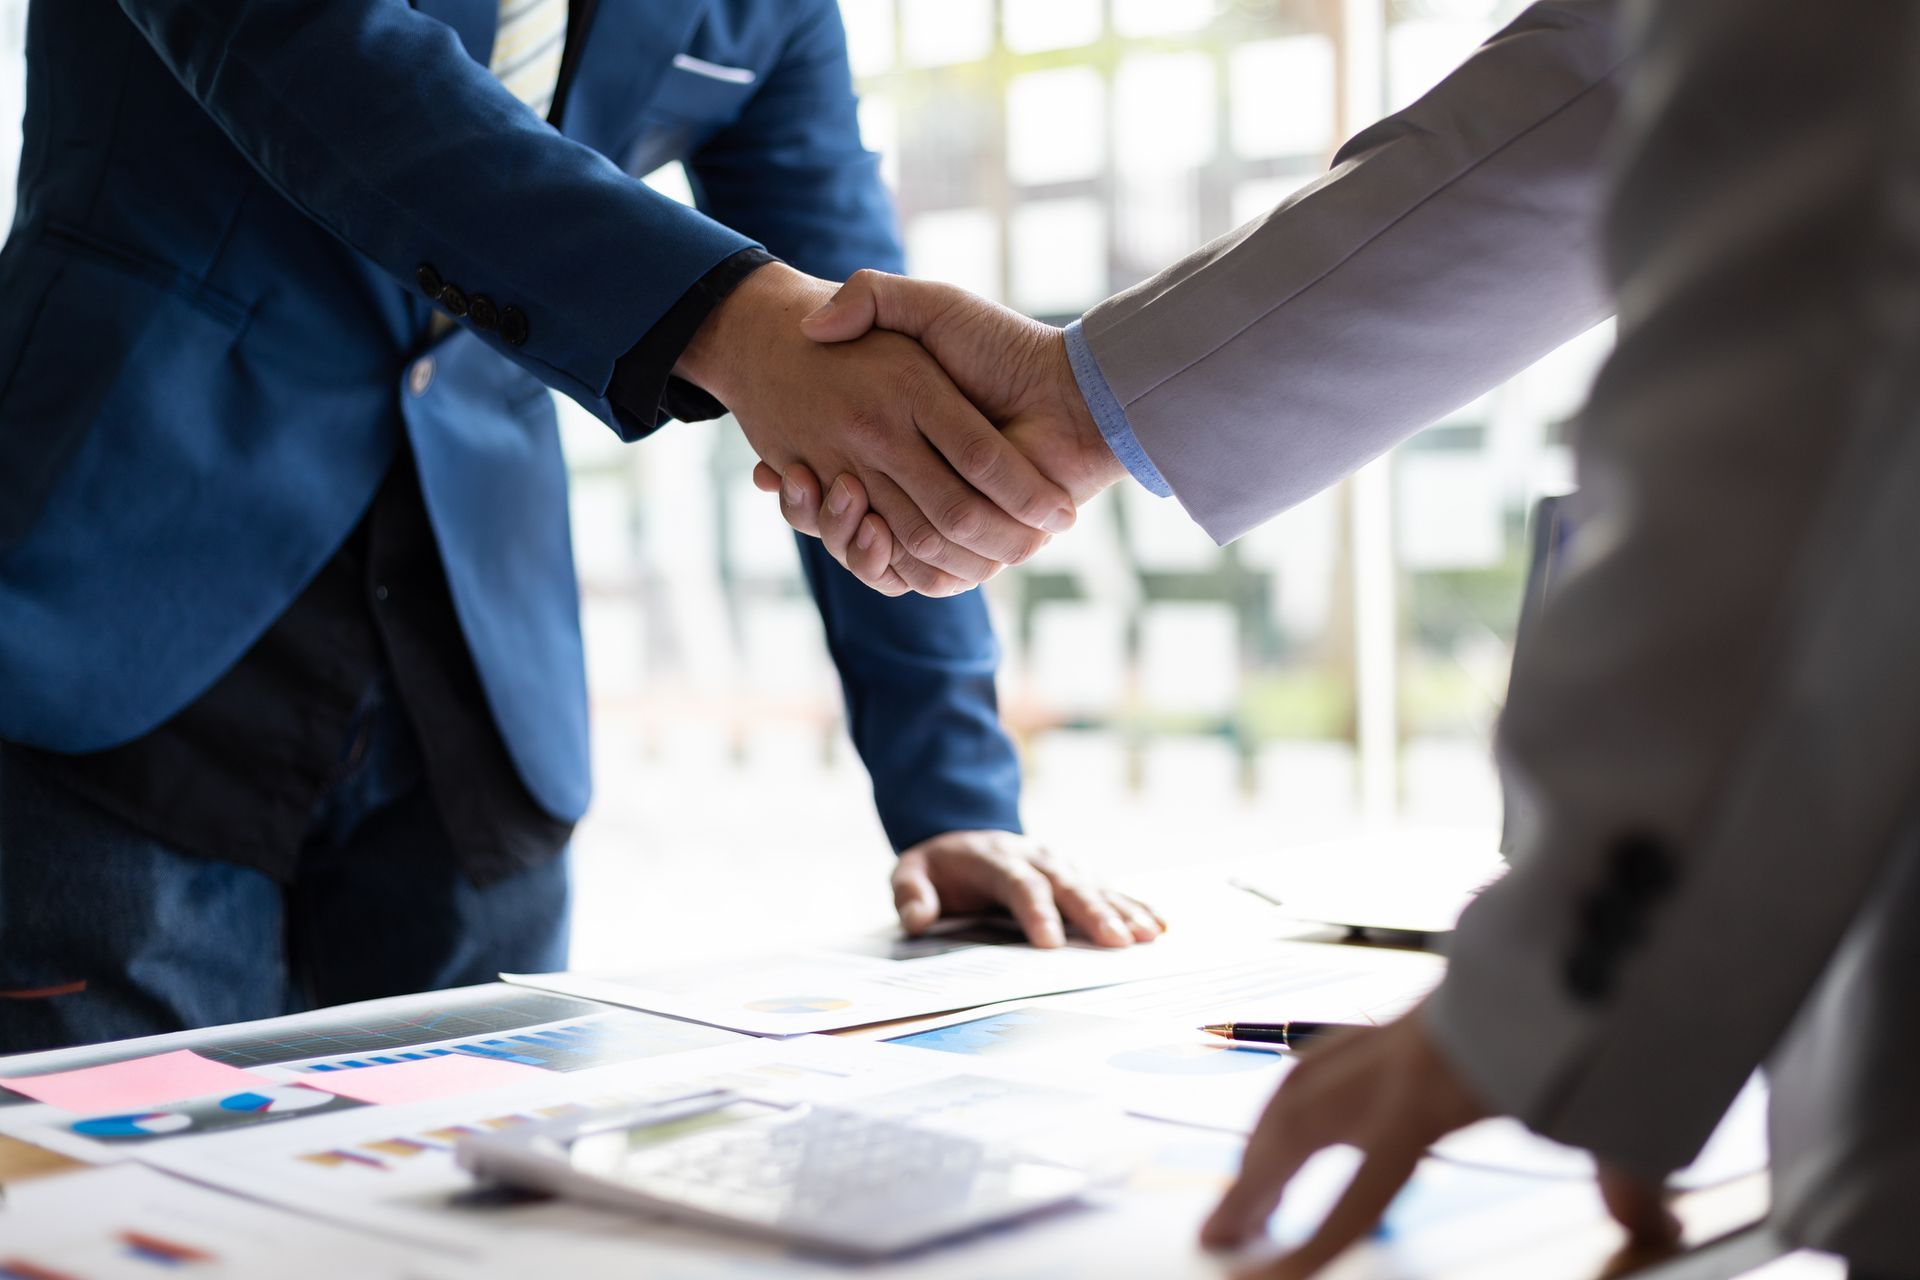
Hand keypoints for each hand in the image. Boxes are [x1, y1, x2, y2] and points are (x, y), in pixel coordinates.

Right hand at [675, 264, 1076, 595]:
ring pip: (871, 553)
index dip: (795, 482)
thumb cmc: (1002, 345)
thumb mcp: (931, 308)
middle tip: (790, 481)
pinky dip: (885, 565)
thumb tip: (811, 326)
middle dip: (810, 512)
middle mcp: (917, 486)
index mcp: (901, 441)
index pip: (829, 477)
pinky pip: (916, 578)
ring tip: (833, 496)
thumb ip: (873, 299)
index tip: (770, 468)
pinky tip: (867, 530)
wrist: (1072, 394)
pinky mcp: (971, 547)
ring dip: (840, 536)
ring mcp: (944, 520)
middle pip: (842, 522)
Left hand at [892, 830, 1164, 948]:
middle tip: (1117, 944)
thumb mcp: (911, 871)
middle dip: (1093, 914)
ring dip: (1122, 911)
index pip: (1020, 885)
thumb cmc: (940, 866)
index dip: (1036, 912)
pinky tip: (1158, 924)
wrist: (965, 835)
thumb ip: (911, 893)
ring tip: (1146, 937)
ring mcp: (1060, 864)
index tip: (1050, 944)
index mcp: (996, 859)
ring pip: (1095, 886)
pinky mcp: (1076, 874)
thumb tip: (917, 919)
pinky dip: (1135, 905)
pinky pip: (1110, 889)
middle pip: (1068, 886)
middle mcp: (1036, 858)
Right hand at [1203, 1012, 1681, 1277]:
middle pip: (1291, 1138)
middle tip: (1214, 1240)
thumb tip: (1653, 1229)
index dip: (1303, 1250)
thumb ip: (1621, 1177)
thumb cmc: (1581, 1011)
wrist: (1572, 924)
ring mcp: (1382, 1040)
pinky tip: (1279, 1127)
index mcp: (1429, 1101)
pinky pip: (1313, 1065)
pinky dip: (1283, 1103)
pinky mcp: (1391, 1021)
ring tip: (1238, 1196)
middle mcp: (1388, 1068)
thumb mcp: (1612, 1106)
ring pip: (1289, 1095)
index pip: (1354, 1198)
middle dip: (1247, 1193)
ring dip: (1255, 1150)